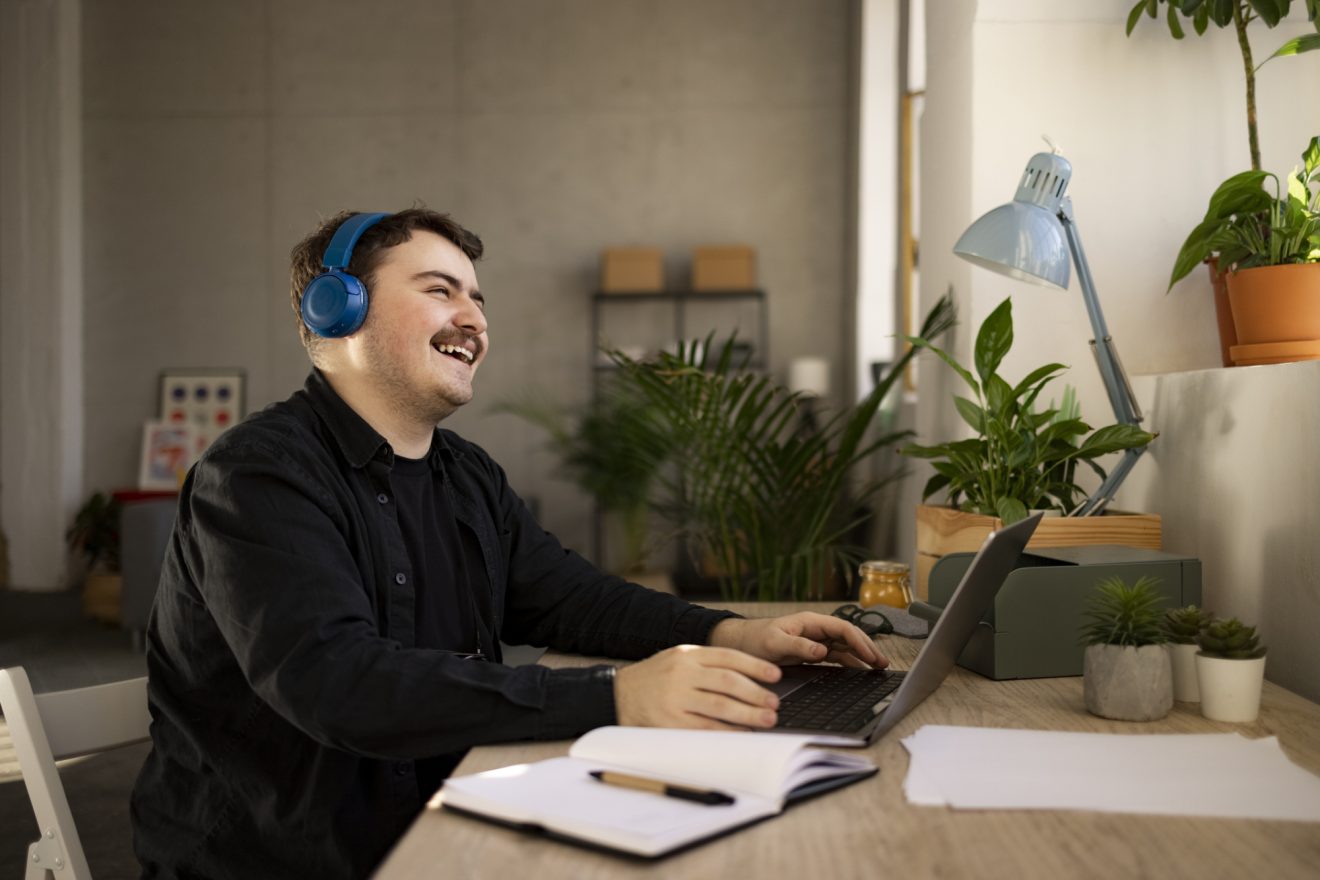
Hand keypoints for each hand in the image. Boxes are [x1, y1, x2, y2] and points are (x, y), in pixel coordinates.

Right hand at [613, 645, 781, 729]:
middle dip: (756, 693)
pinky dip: (727, 732)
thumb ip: (707, 664)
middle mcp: (682, 673)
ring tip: (767, 719)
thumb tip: (748, 678)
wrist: (617, 694)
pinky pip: (705, 728)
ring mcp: (675, 698)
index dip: (755, 666)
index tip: (775, 675)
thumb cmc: (655, 678)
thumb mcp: (677, 659)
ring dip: (748, 714)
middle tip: (774, 703)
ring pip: (720, 705)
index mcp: (687, 654)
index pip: (728, 656)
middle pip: (728, 681)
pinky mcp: (669, 722)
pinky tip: (742, 733)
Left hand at [708, 613, 888, 669]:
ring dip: (861, 656)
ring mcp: (814, 641)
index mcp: (810, 622)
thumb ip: (797, 646)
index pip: (842, 628)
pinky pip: (835, 656)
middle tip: (882, 664)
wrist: (739, 645)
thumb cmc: (754, 639)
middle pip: (848, 637)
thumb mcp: (774, 643)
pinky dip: (849, 663)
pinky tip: (858, 671)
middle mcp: (815, 630)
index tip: (870, 656)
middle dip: (867, 648)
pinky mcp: (810, 653)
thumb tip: (822, 650)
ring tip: (877, 669)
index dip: (859, 641)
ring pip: (844, 647)